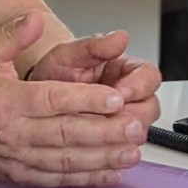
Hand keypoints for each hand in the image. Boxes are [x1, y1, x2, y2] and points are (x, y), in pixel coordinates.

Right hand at [0, 11, 151, 187]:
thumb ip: (11, 35)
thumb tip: (34, 19)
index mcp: (5, 100)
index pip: (52, 100)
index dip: (85, 99)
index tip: (114, 96)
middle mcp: (13, 133)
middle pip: (67, 133)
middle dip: (106, 130)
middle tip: (136, 124)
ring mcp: (18, 158)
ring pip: (68, 161)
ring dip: (103, 157)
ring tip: (132, 149)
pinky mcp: (22, 176)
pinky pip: (60, 179)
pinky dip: (88, 178)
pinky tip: (110, 171)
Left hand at [25, 28, 161, 139]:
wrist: (36, 95)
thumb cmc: (56, 71)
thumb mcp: (69, 53)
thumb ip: (94, 45)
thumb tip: (121, 36)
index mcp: (126, 69)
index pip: (149, 76)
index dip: (138, 86)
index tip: (119, 92)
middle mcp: (130, 95)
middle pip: (150, 107)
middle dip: (133, 115)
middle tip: (111, 118)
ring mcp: (123, 120)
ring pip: (140, 132)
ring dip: (122, 135)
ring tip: (98, 132)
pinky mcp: (113, 141)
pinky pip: (123, 150)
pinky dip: (111, 151)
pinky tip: (95, 148)